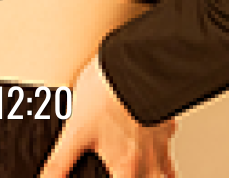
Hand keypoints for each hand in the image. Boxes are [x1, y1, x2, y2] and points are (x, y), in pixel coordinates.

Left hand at [38, 54, 174, 176]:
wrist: (134, 62)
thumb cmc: (106, 94)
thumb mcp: (74, 130)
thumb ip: (59, 163)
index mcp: (125, 166)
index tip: (112, 174)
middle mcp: (147, 159)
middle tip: (128, 172)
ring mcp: (159, 140)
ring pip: (166, 172)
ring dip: (158, 176)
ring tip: (150, 173)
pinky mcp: (165, 119)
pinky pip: (169, 139)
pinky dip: (163, 145)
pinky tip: (154, 137)